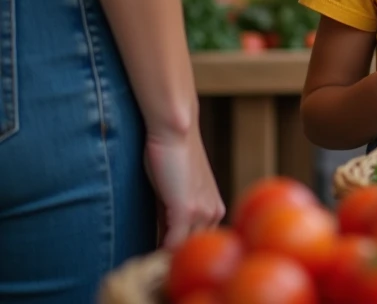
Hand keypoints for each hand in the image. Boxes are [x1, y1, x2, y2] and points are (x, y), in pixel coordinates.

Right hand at [144, 126, 224, 247]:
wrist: (176, 129)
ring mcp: (202, 212)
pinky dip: (161, 252)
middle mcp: (213, 213)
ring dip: (166, 257)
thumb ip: (171, 218)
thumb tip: (162, 242)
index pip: (198, 243)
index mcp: (214, 210)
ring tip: (150, 259)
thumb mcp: (173, 193)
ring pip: (184, 249)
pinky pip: (173, 243)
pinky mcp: (187, 209)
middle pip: (193, 248)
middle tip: (155, 261)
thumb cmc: (171, 155)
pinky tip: (150, 254)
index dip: (179, 252)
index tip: (163, 259)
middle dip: (174, 258)